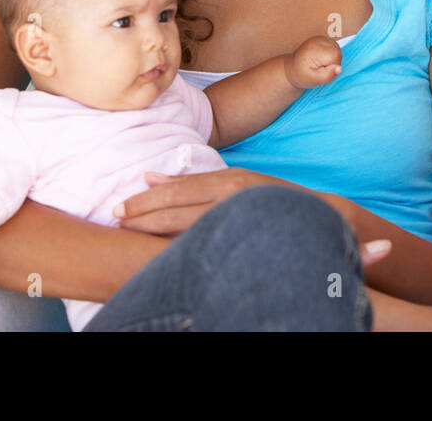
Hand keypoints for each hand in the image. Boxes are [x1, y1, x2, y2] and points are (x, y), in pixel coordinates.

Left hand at [113, 167, 292, 235]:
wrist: (316, 218)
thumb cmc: (269, 198)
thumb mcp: (234, 179)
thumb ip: (194, 179)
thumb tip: (149, 177)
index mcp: (227, 181)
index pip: (177, 190)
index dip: (145, 200)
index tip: (119, 207)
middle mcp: (230, 199)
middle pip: (176, 210)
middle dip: (142, 217)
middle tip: (115, 221)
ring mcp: (236, 220)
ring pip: (185, 230)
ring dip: (153, 233)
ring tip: (128, 235)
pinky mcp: (241, 241)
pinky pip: (202, 245)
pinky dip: (178, 248)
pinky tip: (160, 253)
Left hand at [285, 35, 342, 89]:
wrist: (292, 68)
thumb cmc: (301, 75)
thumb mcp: (313, 80)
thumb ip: (327, 76)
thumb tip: (339, 69)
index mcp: (315, 49)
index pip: (335, 56)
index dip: (332, 67)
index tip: (321, 70)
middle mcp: (319, 40)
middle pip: (338, 52)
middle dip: (333, 64)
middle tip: (319, 68)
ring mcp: (321, 38)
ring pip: (338, 50)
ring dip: (333, 60)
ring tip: (320, 64)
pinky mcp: (324, 39)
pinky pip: (335, 48)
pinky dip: (332, 56)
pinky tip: (322, 60)